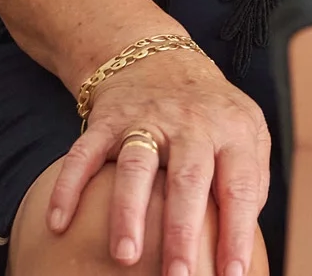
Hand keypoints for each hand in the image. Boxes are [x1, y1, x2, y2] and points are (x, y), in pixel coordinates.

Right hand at [45, 43, 270, 274]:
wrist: (159, 58)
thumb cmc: (210, 111)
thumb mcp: (247, 130)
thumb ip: (253, 178)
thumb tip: (242, 238)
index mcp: (232, 130)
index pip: (239, 187)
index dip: (237, 233)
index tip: (233, 274)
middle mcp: (191, 123)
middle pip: (187, 180)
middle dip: (183, 233)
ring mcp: (146, 119)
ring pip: (136, 167)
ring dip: (129, 213)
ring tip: (126, 256)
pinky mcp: (107, 119)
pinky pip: (84, 154)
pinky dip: (69, 187)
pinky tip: (58, 222)